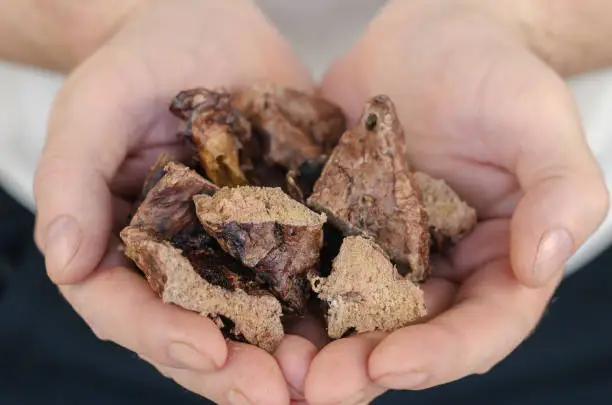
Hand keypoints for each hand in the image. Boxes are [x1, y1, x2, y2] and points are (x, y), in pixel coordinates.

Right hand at [33, 1, 316, 402]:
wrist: (206, 26)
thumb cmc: (139, 59)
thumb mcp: (95, 105)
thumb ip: (72, 178)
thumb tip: (60, 258)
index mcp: (126, 246)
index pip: (130, 310)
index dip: (162, 336)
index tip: (206, 351)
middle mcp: (184, 261)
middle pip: (202, 332)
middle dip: (238, 371)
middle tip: (281, 397)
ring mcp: (239, 250)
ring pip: (262, 320)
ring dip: (294, 357)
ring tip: (331, 380)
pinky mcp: (287, 228)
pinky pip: (310, 274)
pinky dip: (333, 305)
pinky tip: (365, 323)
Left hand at [305, 2, 608, 402]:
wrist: (430, 36)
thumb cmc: (494, 72)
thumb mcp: (537, 121)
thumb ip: (561, 190)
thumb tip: (542, 263)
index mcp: (495, 261)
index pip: (479, 328)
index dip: (438, 355)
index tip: (387, 365)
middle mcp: (436, 269)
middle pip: (405, 338)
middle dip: (361, 369)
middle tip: (310, 389)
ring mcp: (379, 251)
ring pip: (349, 316)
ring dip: (313, 348)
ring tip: (271, 368)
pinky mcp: (334, 226)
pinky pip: (307, 267)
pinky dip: (281, 295)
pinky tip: (247, 311)